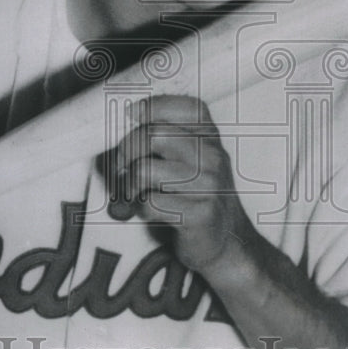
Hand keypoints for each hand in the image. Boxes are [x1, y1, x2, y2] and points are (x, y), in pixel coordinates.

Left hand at [110, 95, 252, 274]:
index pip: (185, 106)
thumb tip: (125, 120)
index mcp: (210, 137)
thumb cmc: (198, 196)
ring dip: (130, 186)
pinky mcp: (200, 214)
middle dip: (126, 152)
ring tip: (135, 194)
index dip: (153, 106)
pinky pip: (150, 203)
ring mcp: (210, 185)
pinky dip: (141, 210)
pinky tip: (150, 212)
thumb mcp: (191, 158)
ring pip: (144, 170)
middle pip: (152, 135)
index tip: (132, 115)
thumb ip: (167, 136)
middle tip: (121, 168)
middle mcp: (213, 156)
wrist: (226, 242)